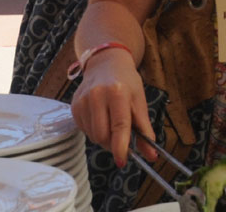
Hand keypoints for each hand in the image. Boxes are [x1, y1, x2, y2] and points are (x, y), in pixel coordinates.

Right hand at [69, 50, 155, 168]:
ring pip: (92, 136)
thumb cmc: (127, 82)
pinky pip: (84, 130)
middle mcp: (97, 95)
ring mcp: (82, 101)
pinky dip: (94, 131)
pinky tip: (100, 118)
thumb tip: (151, 155)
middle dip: (113, 143)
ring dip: (104, 138)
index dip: (121, 147)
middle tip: (121, 138)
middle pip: (102, 135)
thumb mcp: (140, 102)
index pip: (119, 126)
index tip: (123, 162)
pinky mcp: (74, 106)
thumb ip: (145, 130)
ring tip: (112, 123)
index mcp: (118, 93)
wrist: (106, 63)